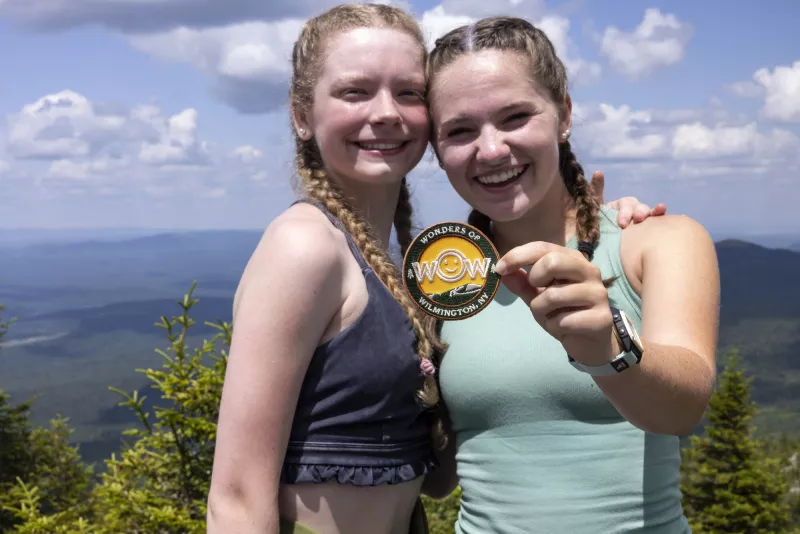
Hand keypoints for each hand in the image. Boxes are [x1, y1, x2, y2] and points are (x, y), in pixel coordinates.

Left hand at [495, 242, 617, 365]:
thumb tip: (502, 271)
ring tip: (551, 316)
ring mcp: (598, 294)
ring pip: (553, 295)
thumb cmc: (564, 314)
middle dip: (534, 280)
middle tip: (537, 294)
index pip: (543, 247)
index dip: (518, 256)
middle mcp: (590, 271)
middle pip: (552, 262)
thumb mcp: (539, 297)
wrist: (590, 343)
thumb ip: (523, 283)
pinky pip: (563, 321)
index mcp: (574, 260)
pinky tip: (564, 329)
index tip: (499, 268)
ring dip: (541, 310)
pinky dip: (554, 326)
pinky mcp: (601, 318)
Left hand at [589, 170, 666, 227]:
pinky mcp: (648, 227)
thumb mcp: (594, 206)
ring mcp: (642, 218)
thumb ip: (596, 190)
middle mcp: (634, 209)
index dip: (625, 213)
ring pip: (648, 212)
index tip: (622, 223)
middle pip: (639, 208)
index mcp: (622, 205)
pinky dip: (660, 213)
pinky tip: (663, 209)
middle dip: (638, 213)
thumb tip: (598, 172)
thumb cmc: (598, 221)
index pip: (626, 205)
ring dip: (651, 212)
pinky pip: (656, 219)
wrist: (602, 238)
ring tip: (650, 218)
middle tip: (637, 221)